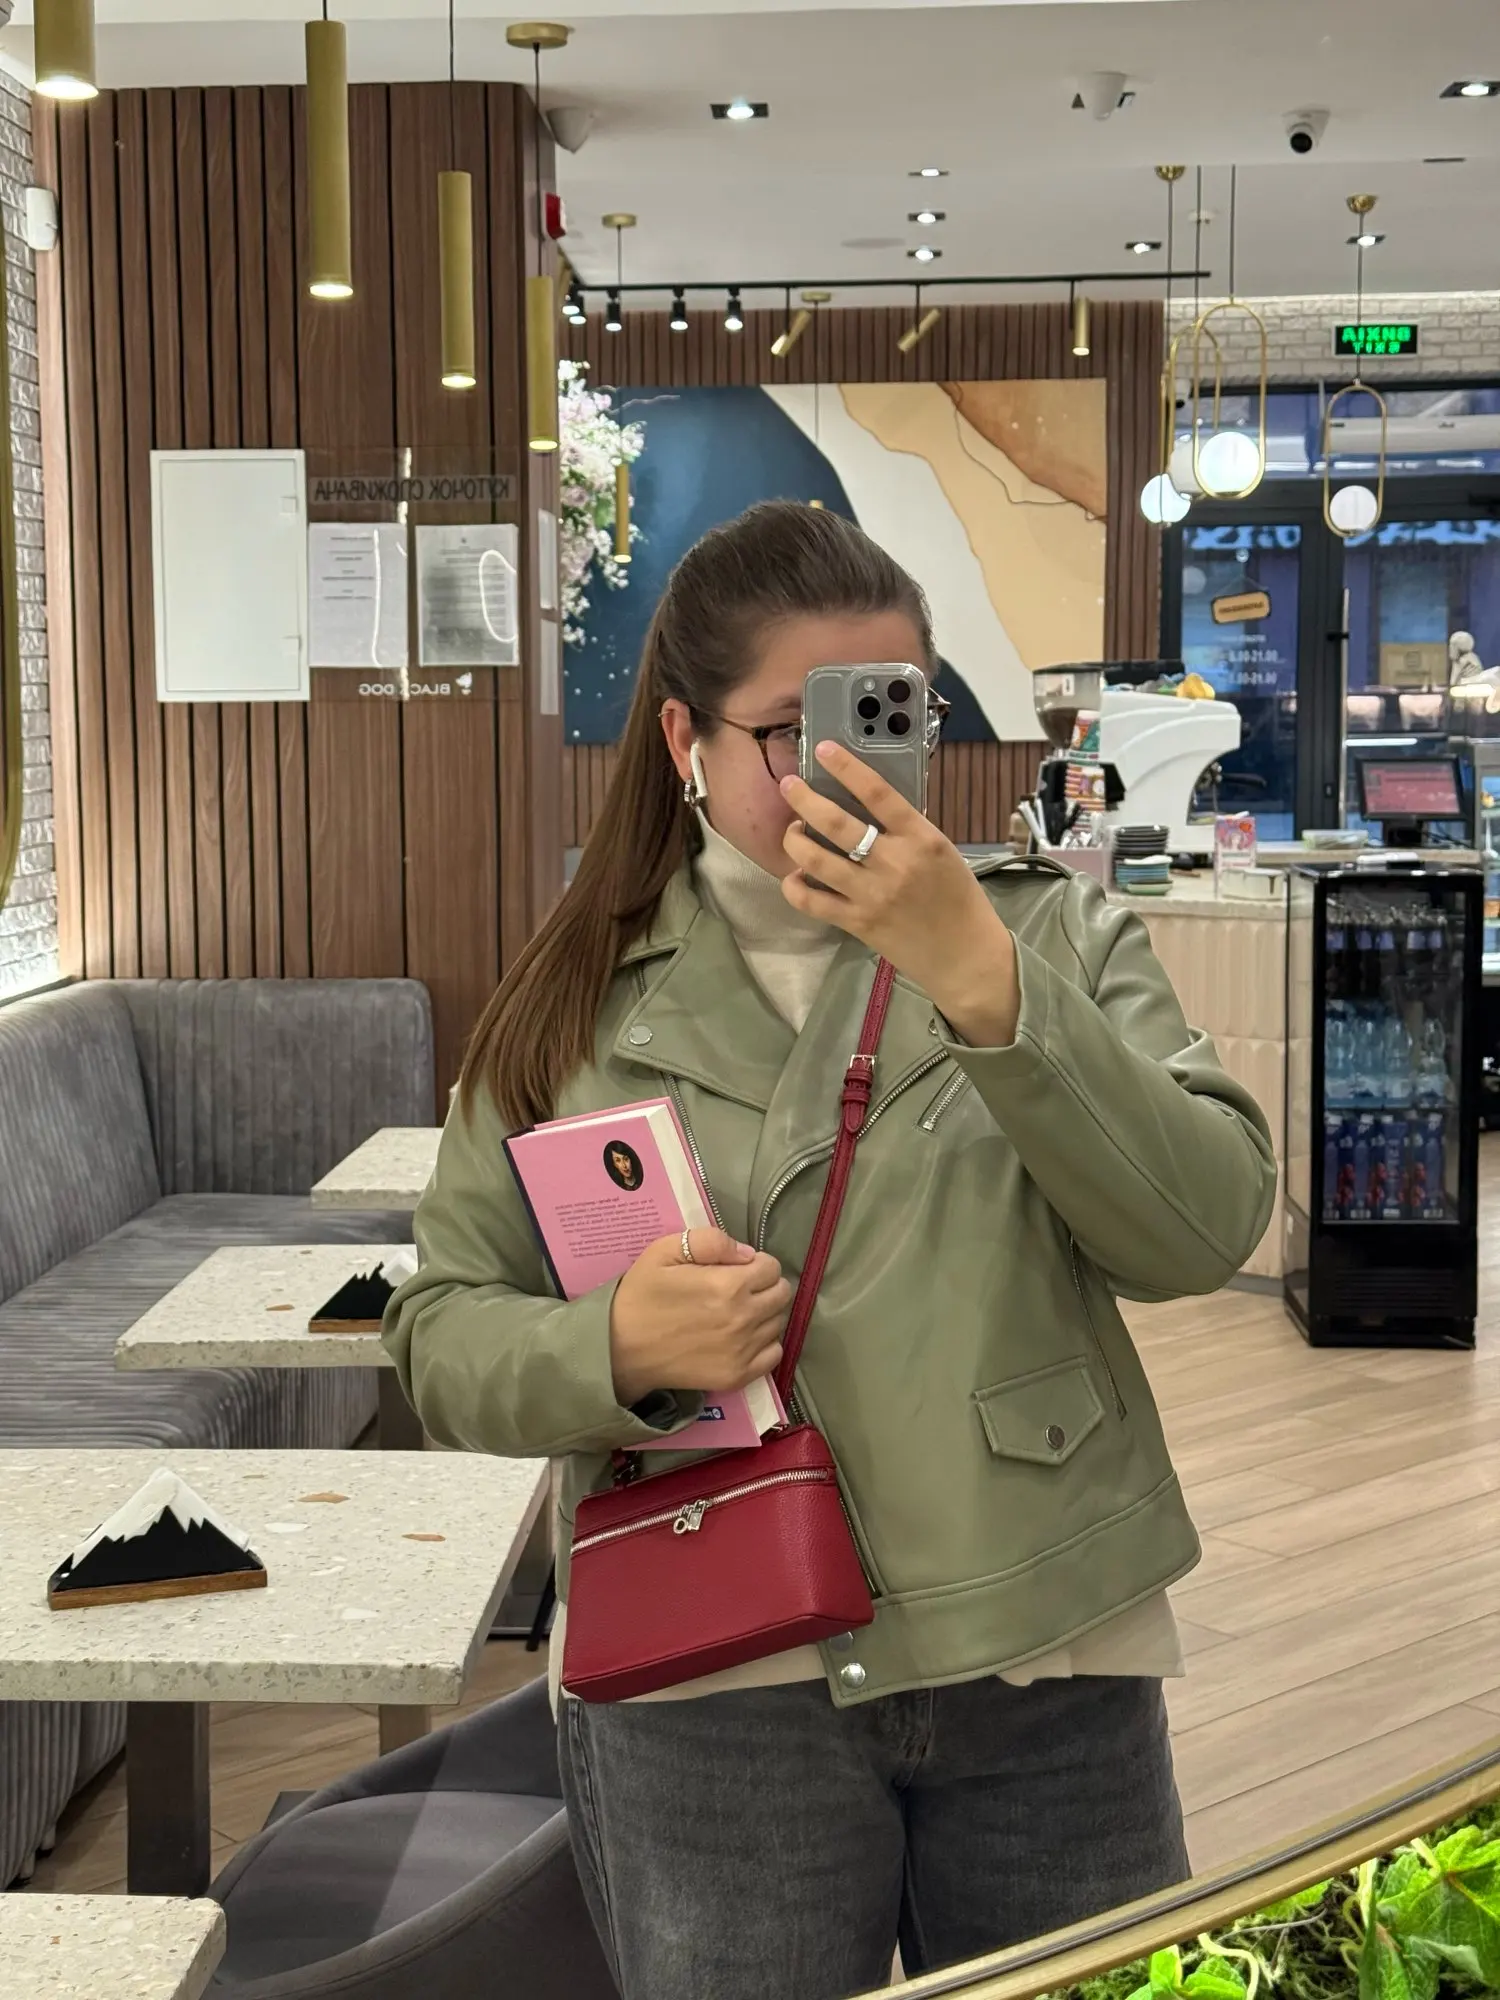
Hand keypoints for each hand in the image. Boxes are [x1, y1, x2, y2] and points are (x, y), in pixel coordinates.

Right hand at [609, 1228, 791, 1408]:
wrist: (620, 1348)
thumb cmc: (641, 1296)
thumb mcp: (664, 1251)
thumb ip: (710, 1241)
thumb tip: (746, 1254)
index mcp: (729, 1285)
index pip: (772, 1267)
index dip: (756, 1263)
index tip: (737, 1268)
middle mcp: (744, 1319)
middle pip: (781, 1294)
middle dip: (765, 1285)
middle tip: (739, 1289)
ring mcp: (743, 1351)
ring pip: (778, 1322)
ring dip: (764, 1313)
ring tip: (736, 1313)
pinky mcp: (738, 1376)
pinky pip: (774, 1353)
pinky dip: (764, 1343)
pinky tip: (741, 1337)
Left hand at [779, 742, 1021, 1048]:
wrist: (965, 956)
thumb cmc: (959, 899)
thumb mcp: (943, 852)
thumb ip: (908, 831)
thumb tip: (868, 806)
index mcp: (921, 838)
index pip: (877, 793)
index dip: (846, 767)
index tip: (824, 750)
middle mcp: (894, 863)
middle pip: (836, 823)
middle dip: (804, 799)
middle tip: (789, 786)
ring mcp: (872, 894)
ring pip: (815, 860)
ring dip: (794, 839)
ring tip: (792, 830)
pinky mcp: (857, 923)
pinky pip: (812, 902)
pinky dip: (794, 887)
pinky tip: (794, 877)